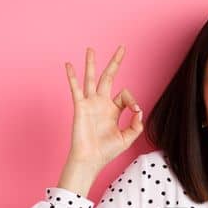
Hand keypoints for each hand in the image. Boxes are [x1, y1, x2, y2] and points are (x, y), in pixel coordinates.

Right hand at [64, 45, 142, 170]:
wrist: (90, 159)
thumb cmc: (106, 151)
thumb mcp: (127, 138)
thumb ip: (136, 124)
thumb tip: (139, 110)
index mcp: (112, 110)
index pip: (125, 94)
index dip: (132, 100)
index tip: (135, 111)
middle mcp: (101, 103)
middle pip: (108, 77)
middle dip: (115, 62)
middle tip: (122, 48)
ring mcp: (90, 103)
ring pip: (91, 78)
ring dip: (91, 63)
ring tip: (91, 49)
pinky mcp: (80, 107)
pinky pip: (75, 88)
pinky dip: (72, 76)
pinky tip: (68, 65)